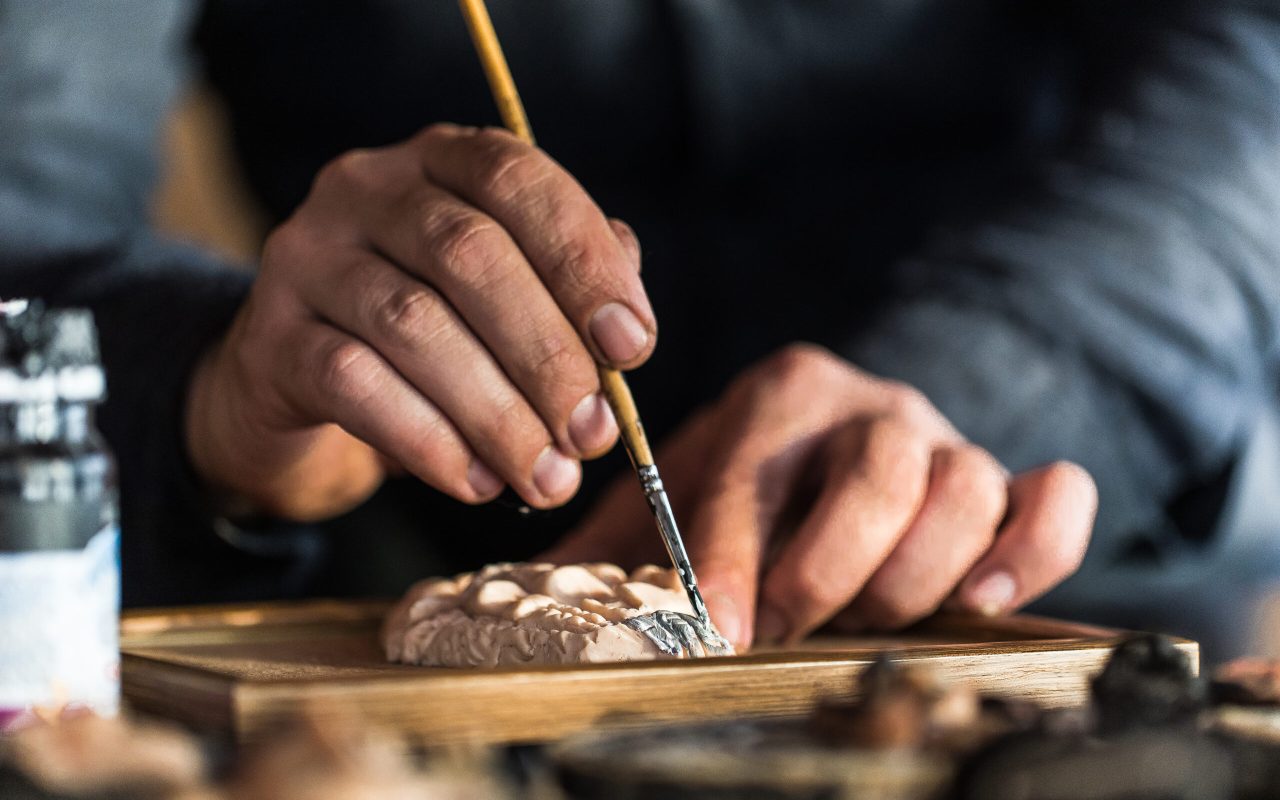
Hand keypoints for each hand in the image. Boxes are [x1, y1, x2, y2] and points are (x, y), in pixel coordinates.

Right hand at [185, 124, 650, 519]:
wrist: (296, 380)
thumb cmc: (427, 332)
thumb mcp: (500, 298)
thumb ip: (565, 292)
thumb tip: (624, 335)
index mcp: (438, 161)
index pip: (515, 180)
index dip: (583, 261)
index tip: (632, 346)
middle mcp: (364, 189)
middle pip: (468, 254)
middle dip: (547, 353)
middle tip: (591, 432)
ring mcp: (306, 258)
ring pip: (413, 324)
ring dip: (498, 413)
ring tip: (546, 476)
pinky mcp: (270, 338)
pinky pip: (354, 385)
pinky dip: (430, 440)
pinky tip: (477, 482)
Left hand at [545, 344, 1095, 649]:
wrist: (815, 471)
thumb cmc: (727, 508)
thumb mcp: (659, 515)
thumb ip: (608, 550)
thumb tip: (532, 604)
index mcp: (779, 395)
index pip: (757, 470)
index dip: (731, 554)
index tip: (714, 627)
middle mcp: (870, 405)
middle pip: (879, 472)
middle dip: (828, 569)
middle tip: (785, 627)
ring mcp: (946, 439)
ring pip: (965, 488)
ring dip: (913, 575)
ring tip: (864, 622)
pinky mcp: (1006, 484)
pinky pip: (1055, 499)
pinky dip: (1035, 549)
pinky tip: (983, 599)